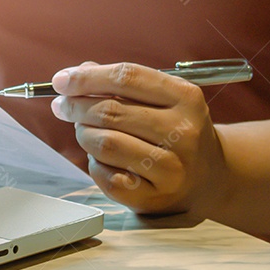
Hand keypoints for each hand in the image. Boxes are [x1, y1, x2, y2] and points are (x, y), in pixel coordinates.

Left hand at [50, 62, 228, 215]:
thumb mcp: (161, 99)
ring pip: (105, 144)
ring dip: (83, 134)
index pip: (126, 77)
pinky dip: (94, 165)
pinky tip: (101, 160)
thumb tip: (78, 72)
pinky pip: (106, 176)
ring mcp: (171, 167)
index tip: (61, 80)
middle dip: (76, 106)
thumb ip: (122, 83)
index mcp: (185, 97)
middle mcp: (183, 132)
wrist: (208, 178)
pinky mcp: (154, 196)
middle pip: (110, 111)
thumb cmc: (174, 131)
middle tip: (63, 106)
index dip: (87, 77)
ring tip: (83, 131)